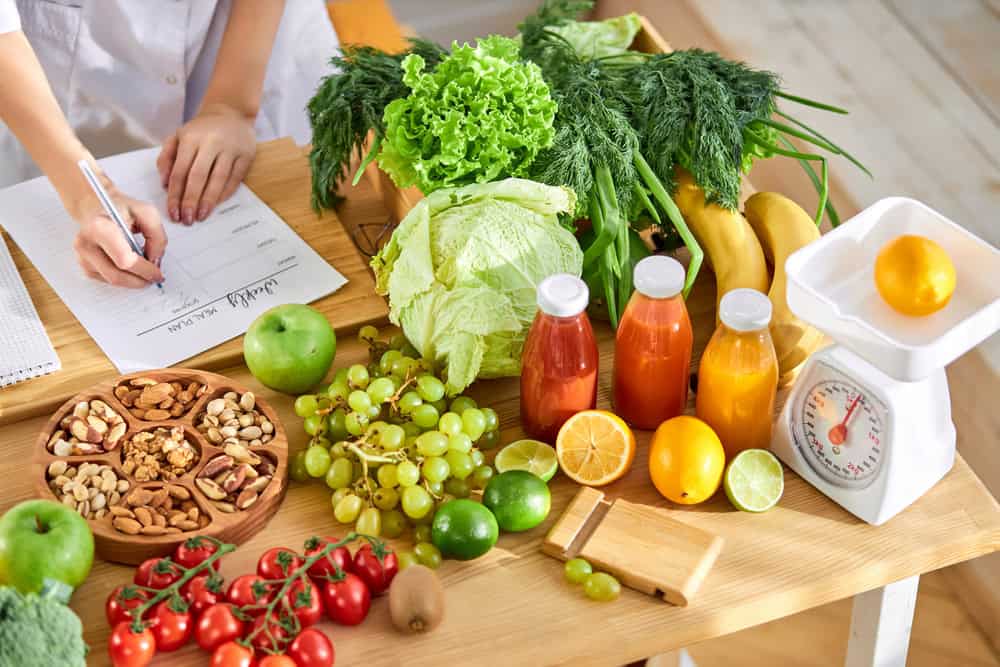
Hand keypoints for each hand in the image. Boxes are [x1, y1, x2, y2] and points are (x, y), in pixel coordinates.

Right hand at [72, 189, 166, 287]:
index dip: (144, 270)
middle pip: (117, 275)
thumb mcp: (147, 213)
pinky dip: (123, 278)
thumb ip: (157, 237)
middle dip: (140, 280)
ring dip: (133, 280)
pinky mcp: (84, 266)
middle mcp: (86, 243)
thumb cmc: (122, 209)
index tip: (157, 273)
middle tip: (154, 277)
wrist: (98, 208)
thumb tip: (155, 261)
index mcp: (99, 227)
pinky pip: (108, 280)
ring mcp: (82, 256)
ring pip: (112, 281)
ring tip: (144, 270)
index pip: (124, 260)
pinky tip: (130, 267)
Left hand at [157, 103, 255, 223]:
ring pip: (218, 179)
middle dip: (190, 200)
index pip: (180, 171)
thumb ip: (167, 157)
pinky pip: (235, 178)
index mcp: (190, 138)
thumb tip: (165, 183)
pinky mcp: (246, 155)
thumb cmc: (201, 129)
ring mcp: (230, 149)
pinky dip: (225, 193)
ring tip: (201, 215)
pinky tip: (217, 204)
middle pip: (198, 177)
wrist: (230, 112)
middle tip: (186, 219)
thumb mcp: (178, 136)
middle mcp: (210, 142)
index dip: (175, 194)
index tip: (173, 212)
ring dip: (208, 200)